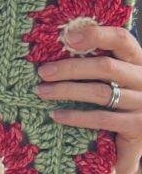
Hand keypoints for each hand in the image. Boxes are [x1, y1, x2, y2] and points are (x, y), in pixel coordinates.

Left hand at [35, 24, 141, 173]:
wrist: (140, 139)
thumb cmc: (122, 100)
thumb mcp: (116, 78)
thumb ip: (97, 61)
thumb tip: (62, 42)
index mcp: (138, 60)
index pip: (121, 39)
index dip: (96, 34)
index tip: (67, 37)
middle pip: (105, 66)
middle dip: (69, 68)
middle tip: (42, 72)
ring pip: (100, 92)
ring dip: (67, 91)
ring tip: (42, 92)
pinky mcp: (137, 126)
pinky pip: (102, 119)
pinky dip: (76, 116)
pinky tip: (57, 115)